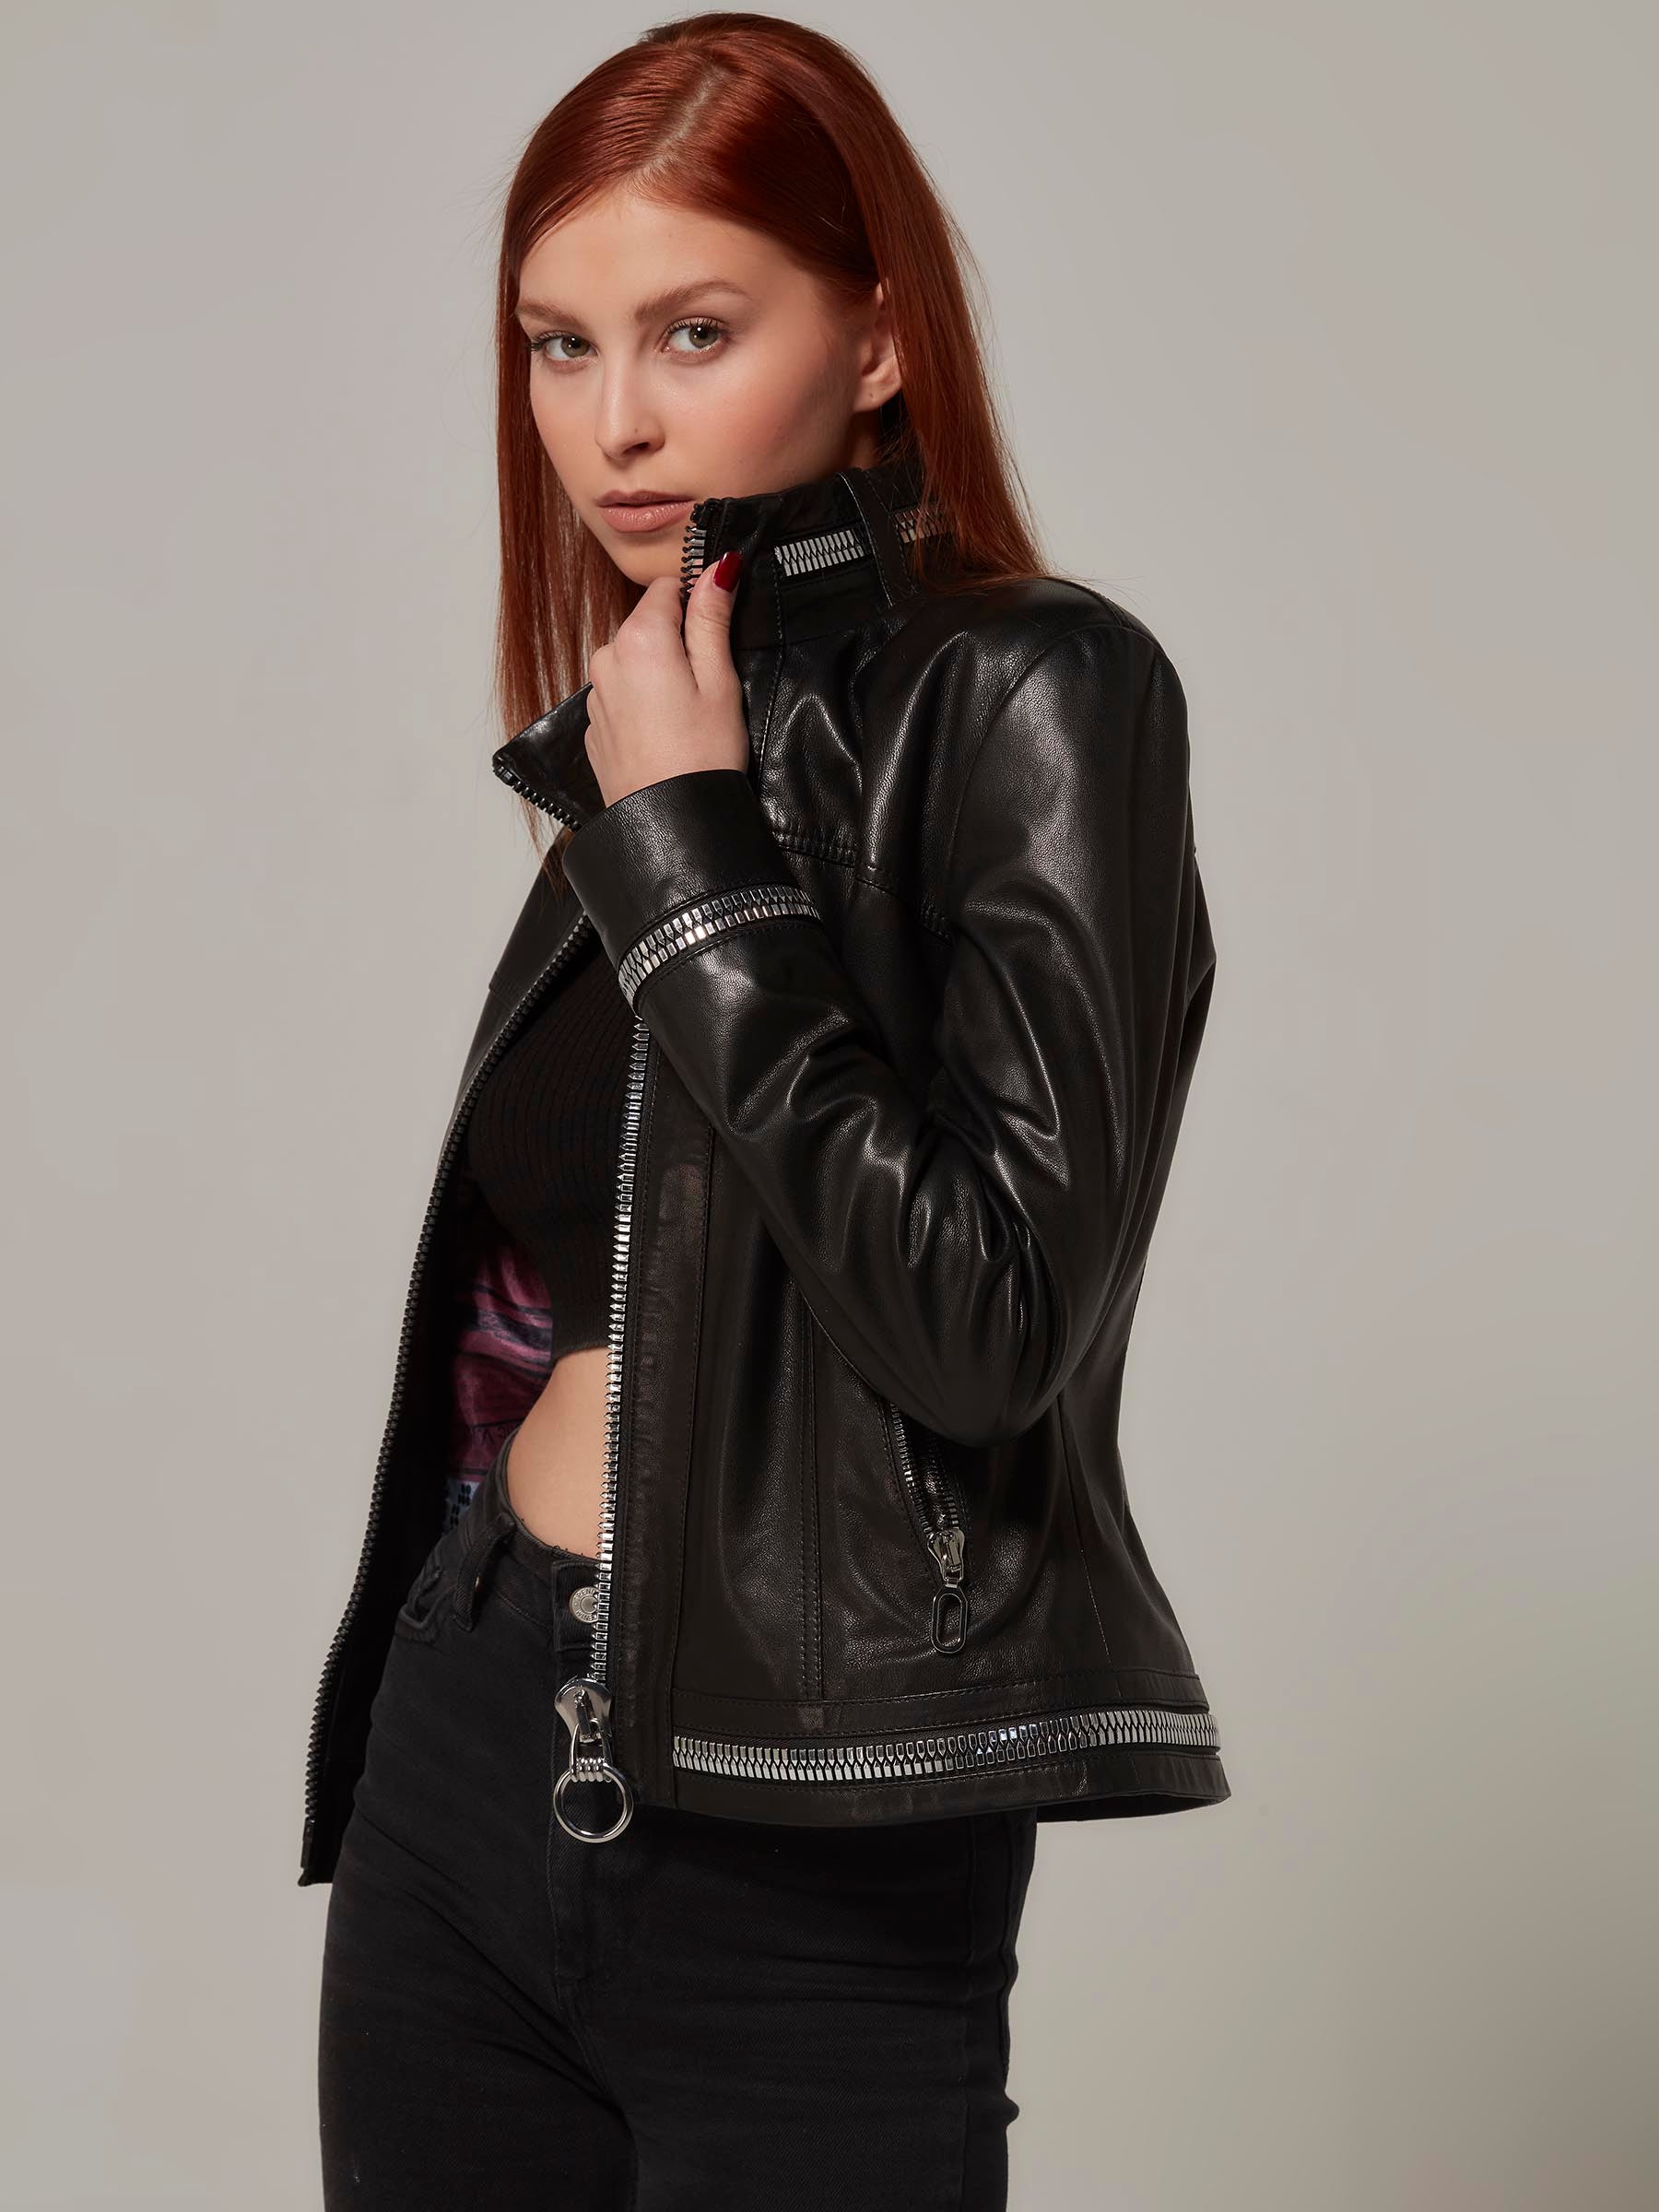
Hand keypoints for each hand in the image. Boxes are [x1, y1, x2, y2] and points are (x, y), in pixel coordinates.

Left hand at [582, 552, 746, 808]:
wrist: (671, 823)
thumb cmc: (703, 755)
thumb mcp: (719, 680)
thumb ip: (711, 619)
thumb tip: (716, 567)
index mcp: (639, 638)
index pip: (667, 588)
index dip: (696, 603)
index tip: (716, 633)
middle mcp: (606, 658)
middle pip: (647, 626)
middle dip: (677, 644)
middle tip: (707, 686)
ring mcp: (595, 694)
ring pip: (633, 662)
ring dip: (658, 675)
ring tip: (686, 716)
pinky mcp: (594, 726)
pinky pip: (622, 697)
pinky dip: (642, 704)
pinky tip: (666, 734)